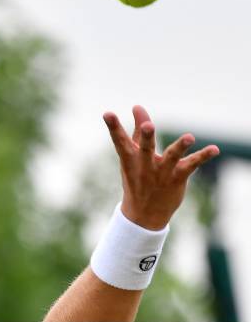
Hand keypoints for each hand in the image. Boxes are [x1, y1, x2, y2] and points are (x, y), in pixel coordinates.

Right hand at [103, 105, 219, 229]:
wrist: (144, 215)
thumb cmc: (137, 179)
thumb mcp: (133, 158)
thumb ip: (137, 132)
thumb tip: (137, 107)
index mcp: (130, 159)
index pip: (119, 141)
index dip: (113, 127)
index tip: (107, 113)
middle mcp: (145, 165)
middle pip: (145, 149)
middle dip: (146, 137)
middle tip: (148, 126)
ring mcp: (162, 172)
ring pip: (172, 157)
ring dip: (180, 147)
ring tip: (189, 137)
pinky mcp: (177, 178)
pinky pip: (191, 165)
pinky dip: (203, 156)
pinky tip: (214, 149)